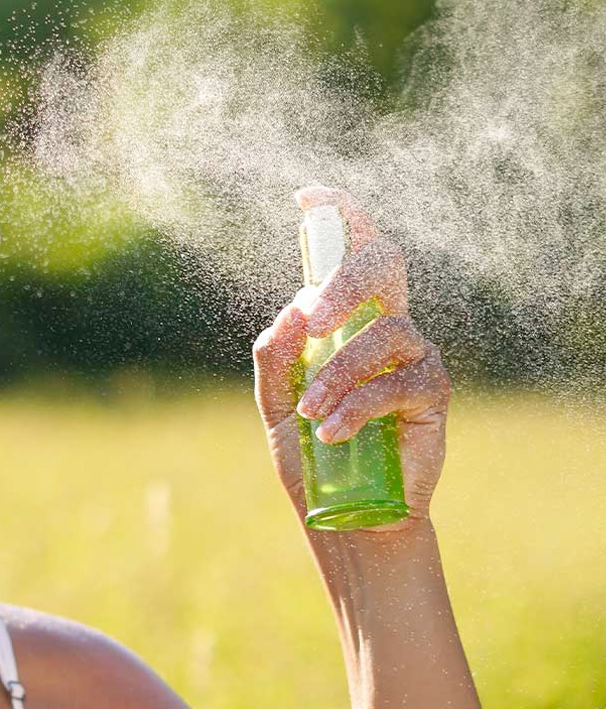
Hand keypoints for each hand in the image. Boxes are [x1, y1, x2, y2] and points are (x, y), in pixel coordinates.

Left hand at [252, 185, 451, 532]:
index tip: (308, 196)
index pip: (351, 257)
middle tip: (313, 323)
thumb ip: (276, 358)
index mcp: (345, 322)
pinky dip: (358, 405)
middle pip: (383, 268)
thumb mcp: (276, 405)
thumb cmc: (311, 455)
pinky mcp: (432, 392)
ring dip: (337, 374)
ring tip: (311, 416)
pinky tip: (332, 432)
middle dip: (345, 282)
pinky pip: (398, 382)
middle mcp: (384, 328)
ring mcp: (413, 357)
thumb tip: (292, 310)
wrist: (344, 512)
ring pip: (381, 333)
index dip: (340, 217)